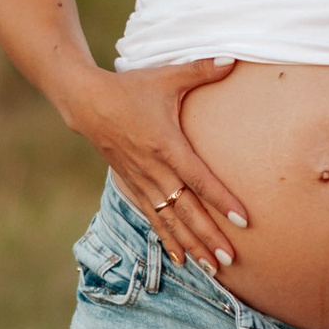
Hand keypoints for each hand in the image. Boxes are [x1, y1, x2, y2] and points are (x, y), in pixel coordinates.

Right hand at [70, 56, 248, 269]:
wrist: (86, 102)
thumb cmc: (130, 88)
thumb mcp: (165, 77)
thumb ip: (200, 70)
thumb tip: (233, 60)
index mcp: (165, 144)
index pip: (198, 178)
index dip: (221, 199)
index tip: (243, 219)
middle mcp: (153, 169)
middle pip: (185, 210)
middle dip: (208, 235)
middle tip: (230, 258)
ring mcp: (140, 181)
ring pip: (169, 220)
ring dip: (191, 245)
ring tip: (212, 268)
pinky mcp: (131, 186)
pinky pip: (152, 219)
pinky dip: (167, 240)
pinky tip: (181, 260)